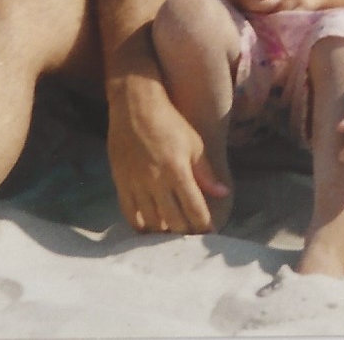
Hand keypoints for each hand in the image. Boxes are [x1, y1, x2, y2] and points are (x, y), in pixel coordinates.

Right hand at [106, 83, 225, 233]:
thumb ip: (206, 172)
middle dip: (185, 233)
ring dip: (163, 233)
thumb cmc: (169, 121)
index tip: (209, 233)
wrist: (134, 105)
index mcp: (178, 171)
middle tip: (192, 238)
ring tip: (172, 235)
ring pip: (151, 221)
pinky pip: (129, 213)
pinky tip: (148, 230)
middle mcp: (156, 181)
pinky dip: (140, 225)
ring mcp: (136, 183)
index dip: (203, 225)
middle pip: (173, 221)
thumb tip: (223, 194)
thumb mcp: (194, 143)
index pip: (194, 209)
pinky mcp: (120, 181)